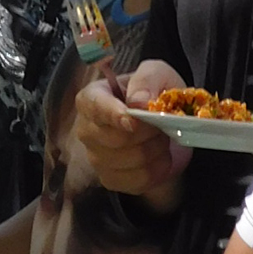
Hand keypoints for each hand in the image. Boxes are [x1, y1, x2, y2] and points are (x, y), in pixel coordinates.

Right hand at [74, 63, 186, 199]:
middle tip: (161, 122)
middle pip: (118, 138)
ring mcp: (96, 159)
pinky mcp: (111, 180)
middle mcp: (87, 130)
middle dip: (149, 131)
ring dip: (156, 148)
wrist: (165, 124)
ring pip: (132, 160)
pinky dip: (158, 167)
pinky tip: (158, 156)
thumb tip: (139, 101)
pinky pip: (139, 179)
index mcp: (91, 99)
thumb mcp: (157, 74)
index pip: (94, 107)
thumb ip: (147, 79)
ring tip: (160, 137)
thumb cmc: (154, 94)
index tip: (132, 121)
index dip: (112, 114)